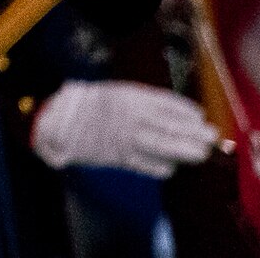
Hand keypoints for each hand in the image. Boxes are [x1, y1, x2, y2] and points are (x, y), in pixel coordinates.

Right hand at [31, 80, 219, 177]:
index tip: (199, 116)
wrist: (53, 119)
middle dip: (191, 132)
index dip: (185, 110)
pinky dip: (158, 166)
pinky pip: (142, 163)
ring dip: (182, 151)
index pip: (164, 102)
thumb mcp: (111, 93)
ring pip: (160, 145)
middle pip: (168, 125)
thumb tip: (171, 114)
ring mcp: (121, 135)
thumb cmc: (84, 104)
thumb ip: (136, 102)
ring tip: (199, 154)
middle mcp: (127, 115)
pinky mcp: (114, 155)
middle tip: (209, 137)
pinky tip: (170, 168)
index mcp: (126, 95)